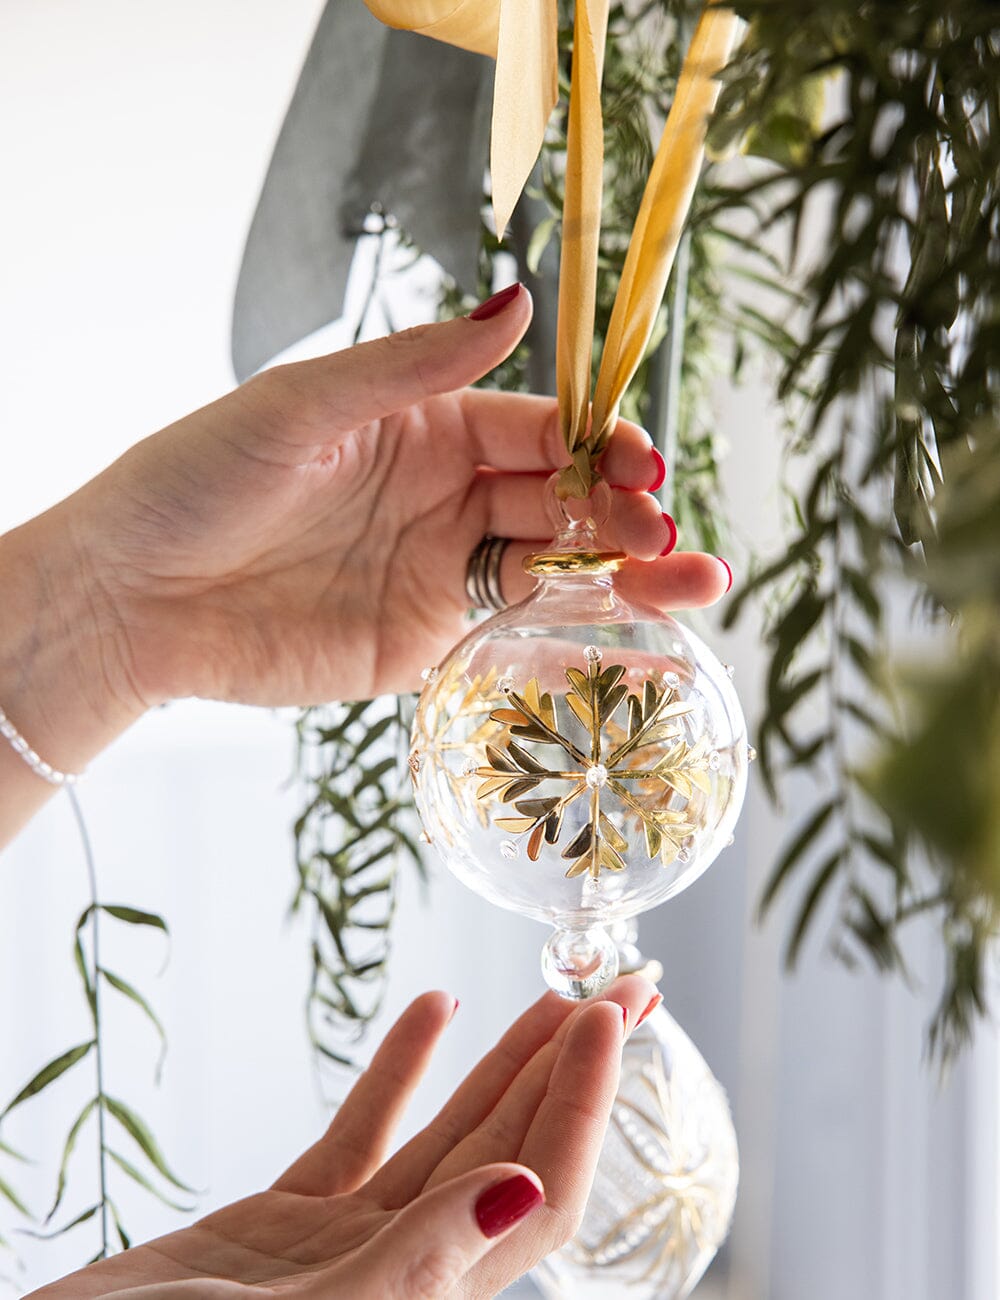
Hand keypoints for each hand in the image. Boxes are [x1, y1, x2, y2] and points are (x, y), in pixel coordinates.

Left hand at [0, 284, 729, 838]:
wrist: (130, 597)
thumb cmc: (196, 479)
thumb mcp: (305, 403)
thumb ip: (416, 365)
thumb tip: (516, 301)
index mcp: (423, 427)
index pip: (538, 428)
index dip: (597, 442)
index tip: (641, 460)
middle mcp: (443, 497)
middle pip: (563, 500)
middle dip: (624, 512)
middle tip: (664, 531)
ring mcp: (438, 573)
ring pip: (556, 567)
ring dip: (627, 573)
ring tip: (693, 580)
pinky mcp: (423, 643)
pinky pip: (516, 635)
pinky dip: (582, 637)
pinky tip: (644, 643)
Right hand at [29, 976, 659, 1298]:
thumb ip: (415, 1267)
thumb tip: (523, 1193)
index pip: (536, 1191)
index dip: (582, 1103)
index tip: (607, 1017)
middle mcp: (401, 1272)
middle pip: (511, 1153)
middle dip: (570, 1069)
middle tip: (625, 985)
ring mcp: (344, 1245)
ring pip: (447, 1137)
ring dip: (499, 1062)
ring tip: (548, 990)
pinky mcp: (285, 1225)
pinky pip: (359, 1136)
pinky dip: (395, 1071)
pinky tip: (430, 1009)